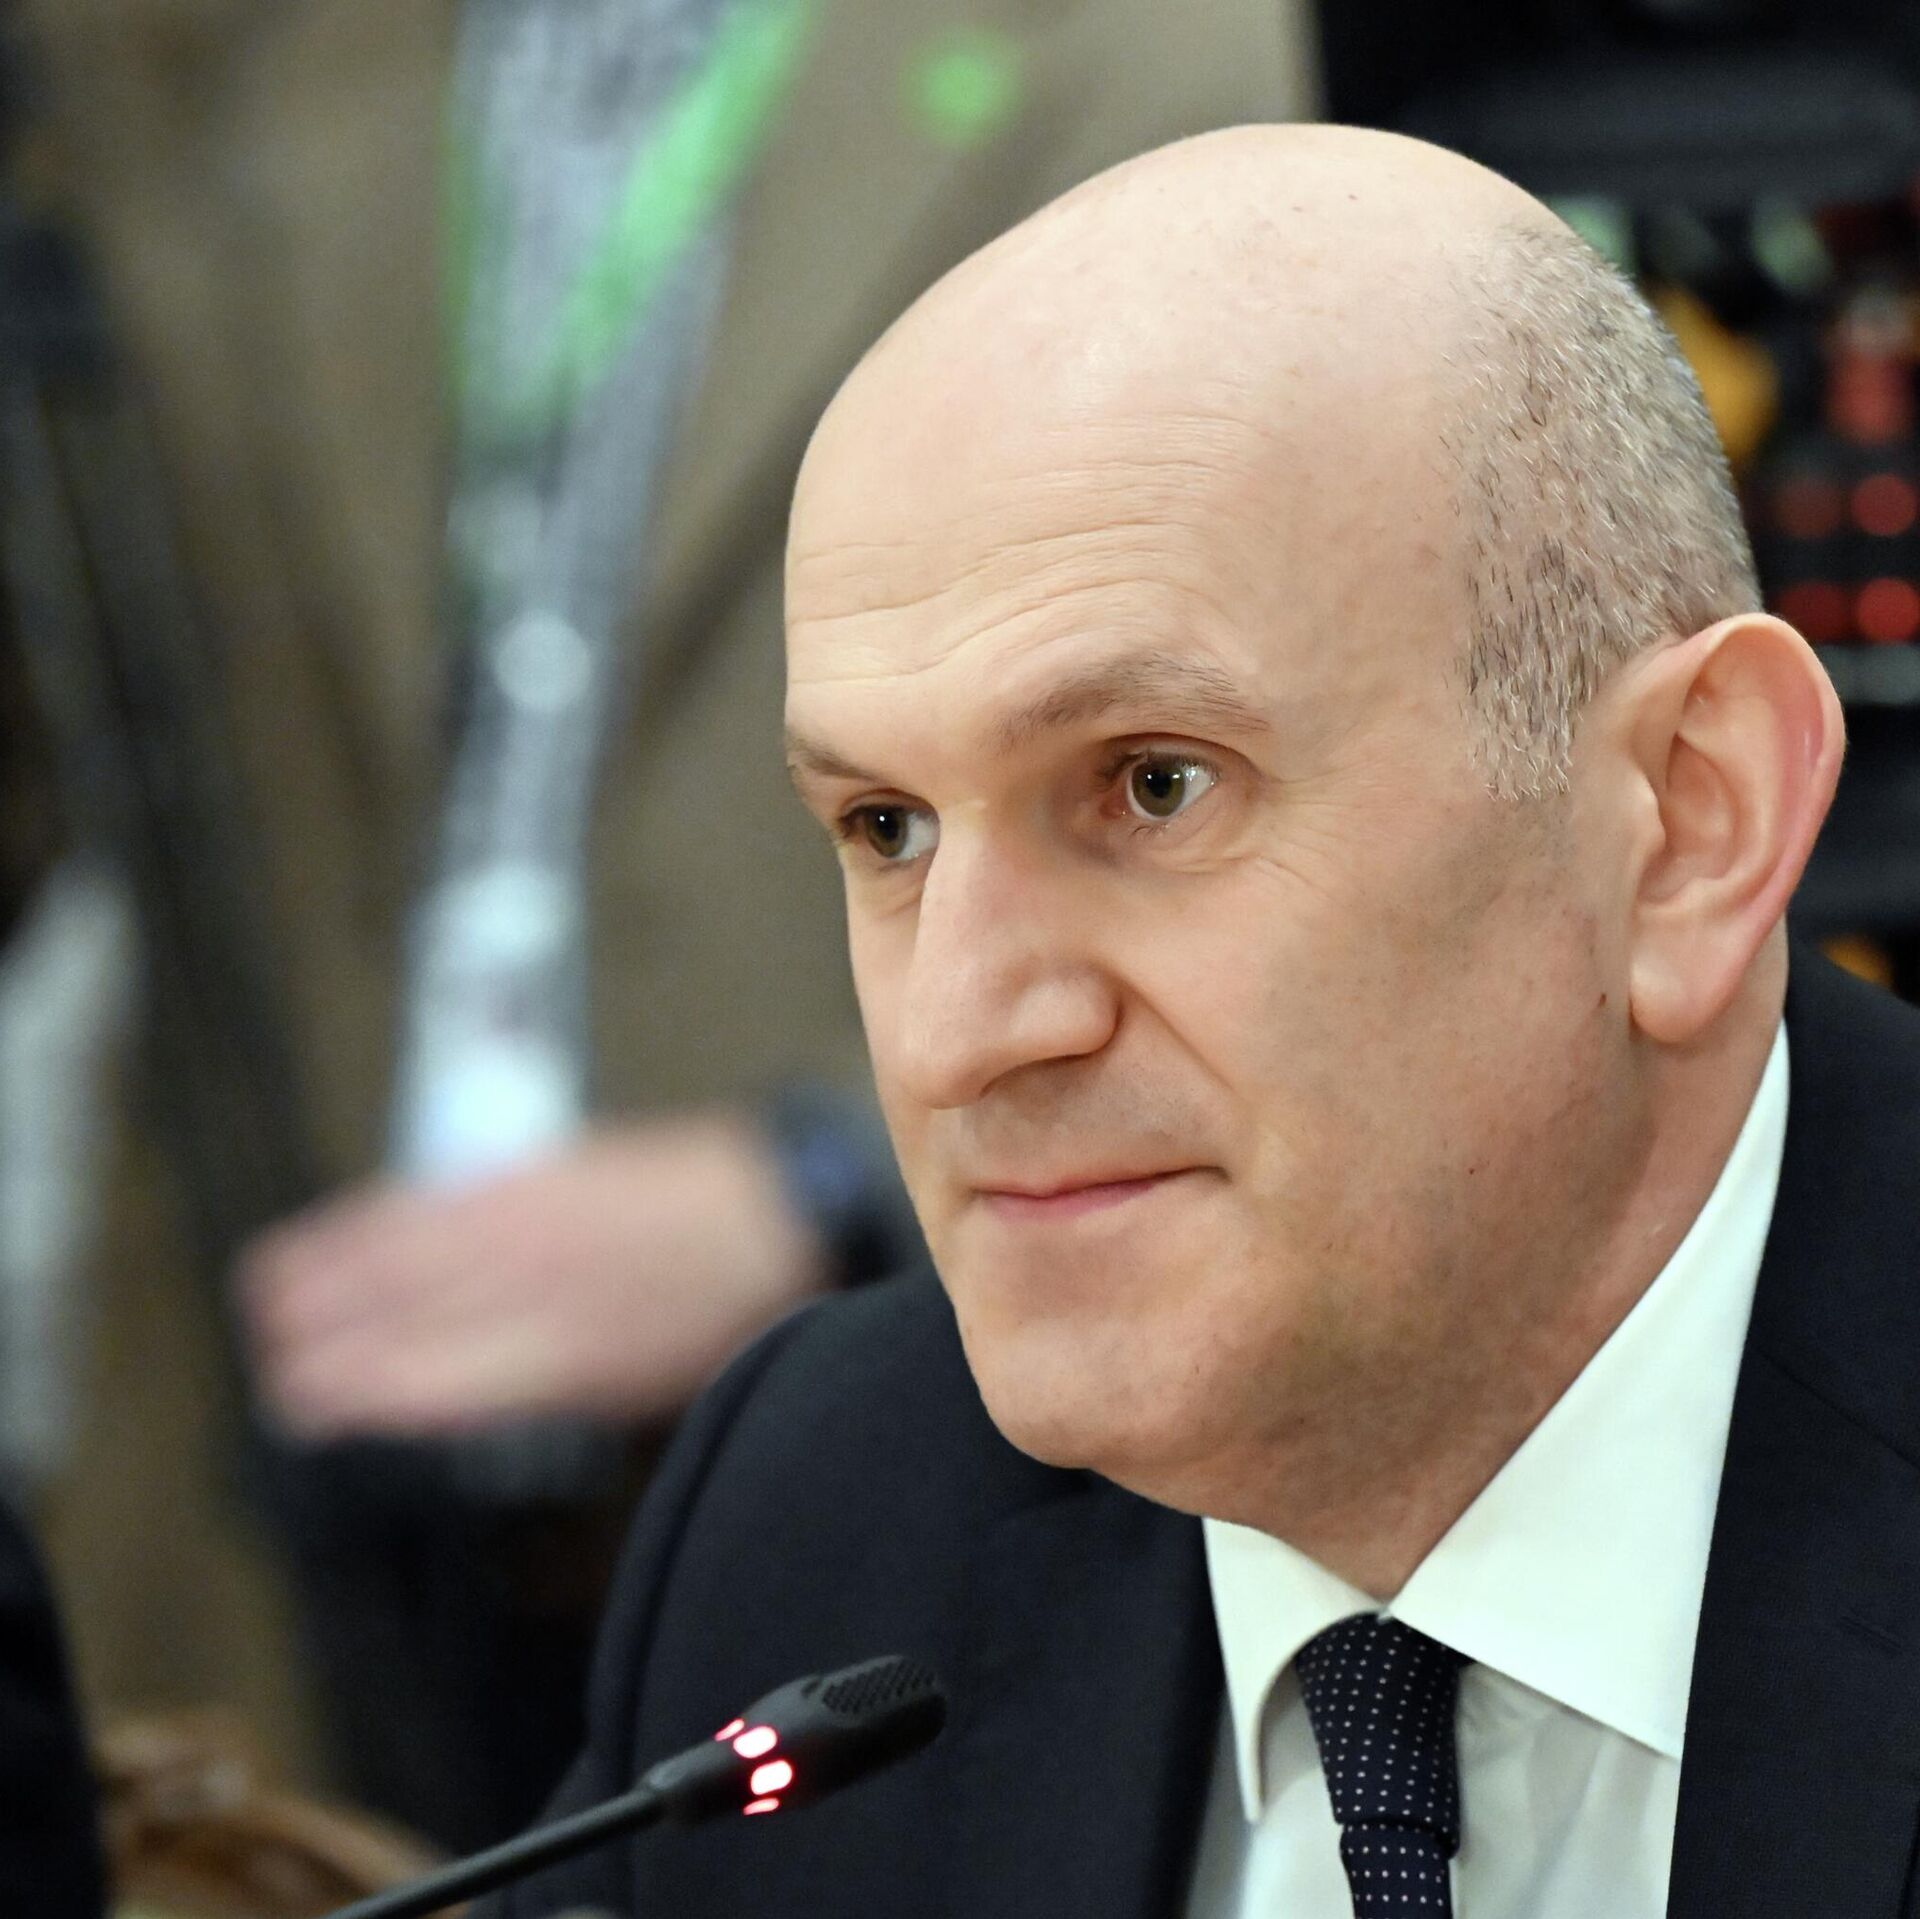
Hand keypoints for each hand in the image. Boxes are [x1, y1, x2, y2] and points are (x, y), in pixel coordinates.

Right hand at [238, 1114, 828, 1437]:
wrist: (777, 1212)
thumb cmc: (719, 1314)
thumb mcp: (639, 1386)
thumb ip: (539, 1389)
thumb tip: (450, 1396)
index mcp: (559, 1361)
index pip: (424, 1381)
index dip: (352, 1393)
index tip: (303, 1403)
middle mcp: (532, 1290)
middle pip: (397, 1314)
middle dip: (322, 1338)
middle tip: (276, 1363)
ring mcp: (531, 1225)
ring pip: (401, 1250)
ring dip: (327, 1273)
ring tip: (271, 1297)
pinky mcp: (538, 1173)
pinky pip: (436, 1197)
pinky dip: (373, 1216)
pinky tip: (341, 1229)